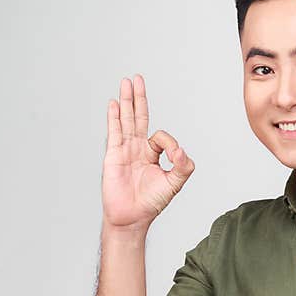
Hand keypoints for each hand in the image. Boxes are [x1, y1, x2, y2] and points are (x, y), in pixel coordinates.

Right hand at [101, 74, 195, 229]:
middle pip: (138, 117)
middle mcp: (137, 149)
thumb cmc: (151, 203)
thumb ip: (183, 165)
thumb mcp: (174, 183)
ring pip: (126, 120)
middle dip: (139, 98)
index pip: (160, 136)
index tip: (172, 156)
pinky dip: (115, 117)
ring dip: (127, 100)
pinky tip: (115, 103)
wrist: (131, 216)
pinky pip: (114, 132)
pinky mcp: (113, 155)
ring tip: (126, 82)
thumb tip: (180, 149)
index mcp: (151, 154)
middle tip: (137, 78)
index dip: (169, 143)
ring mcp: (124, 150)